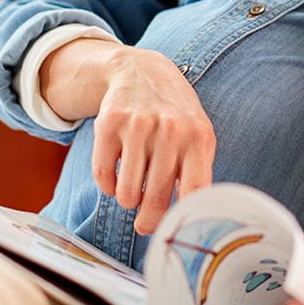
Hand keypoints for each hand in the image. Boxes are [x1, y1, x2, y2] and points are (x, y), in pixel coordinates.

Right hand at [41, 40, 215, 234]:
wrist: (142, 72)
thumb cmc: (176, 117)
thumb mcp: (197, 137)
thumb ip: (196, 175)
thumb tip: (189, 222)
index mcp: (199, 139)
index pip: (196, 192)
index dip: (184, 220)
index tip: (176, 231)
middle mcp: (171, 132)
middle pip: (158, 200)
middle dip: (149, 221)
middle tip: (145, 224)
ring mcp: (139, 127)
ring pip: (128, 195)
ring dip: (128, 201)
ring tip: (135, 190)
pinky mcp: (109, 125)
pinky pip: (103, 178)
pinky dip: (108, 187)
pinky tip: (117, 176)